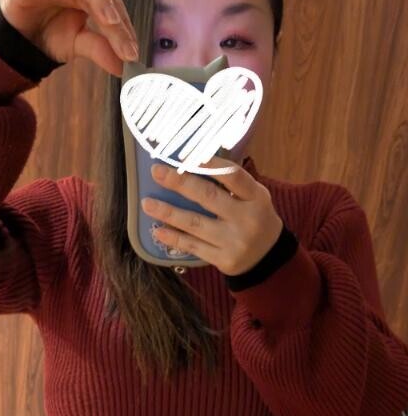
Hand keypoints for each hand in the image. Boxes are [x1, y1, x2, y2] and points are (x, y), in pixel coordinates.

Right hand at [0, 0, 138, 76]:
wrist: (16, 36)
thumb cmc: (49, 32)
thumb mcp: (77, 44)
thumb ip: (99, 50)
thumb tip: (123, 66)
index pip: (113, 7)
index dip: (124, 30)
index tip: (132, 54)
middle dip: (113, 14)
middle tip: (121, 35)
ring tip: (105, 16)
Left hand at [142, 157, 283, 275]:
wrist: (268, 257)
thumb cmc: (255, 218)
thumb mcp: (255, 197)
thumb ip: (233, 183)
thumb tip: (195, 161)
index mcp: (256, 198)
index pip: (233, 176)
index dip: (210, 164)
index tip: (186, 155)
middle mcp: (246, 219)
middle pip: (208, 197)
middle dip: (179, 183)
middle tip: (156, 172)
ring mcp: (234, 241)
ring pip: (195, 224)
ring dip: (167, 212)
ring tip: (147, 203)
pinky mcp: (223, 259)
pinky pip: (193, 246)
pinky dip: (173, 237)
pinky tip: (157, 230)